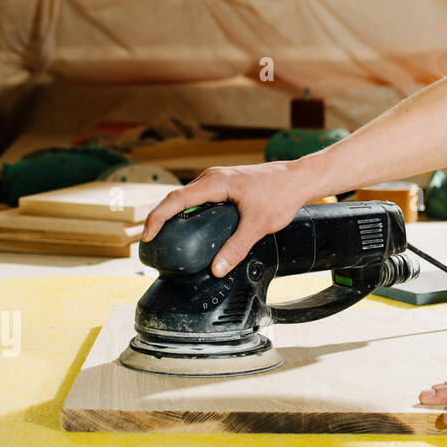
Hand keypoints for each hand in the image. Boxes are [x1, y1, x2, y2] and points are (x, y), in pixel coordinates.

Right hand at [141, 160, 320, 276]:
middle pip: (176, 197)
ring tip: (162, 235)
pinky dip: (187, 210)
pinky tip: (187, 226)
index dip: (157, 218)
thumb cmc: (282, 194)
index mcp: (216, 182)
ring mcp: (218, 180)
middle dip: (159, 218)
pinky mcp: (224, 185)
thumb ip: (237, 247)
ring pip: (187, 196)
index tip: (147, 236)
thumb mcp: (258, 225)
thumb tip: (217, 269)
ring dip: (172, 213)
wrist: (299, 179)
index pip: (176, 199)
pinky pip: (198, 197)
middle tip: (150, 241)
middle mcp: (213, 178)